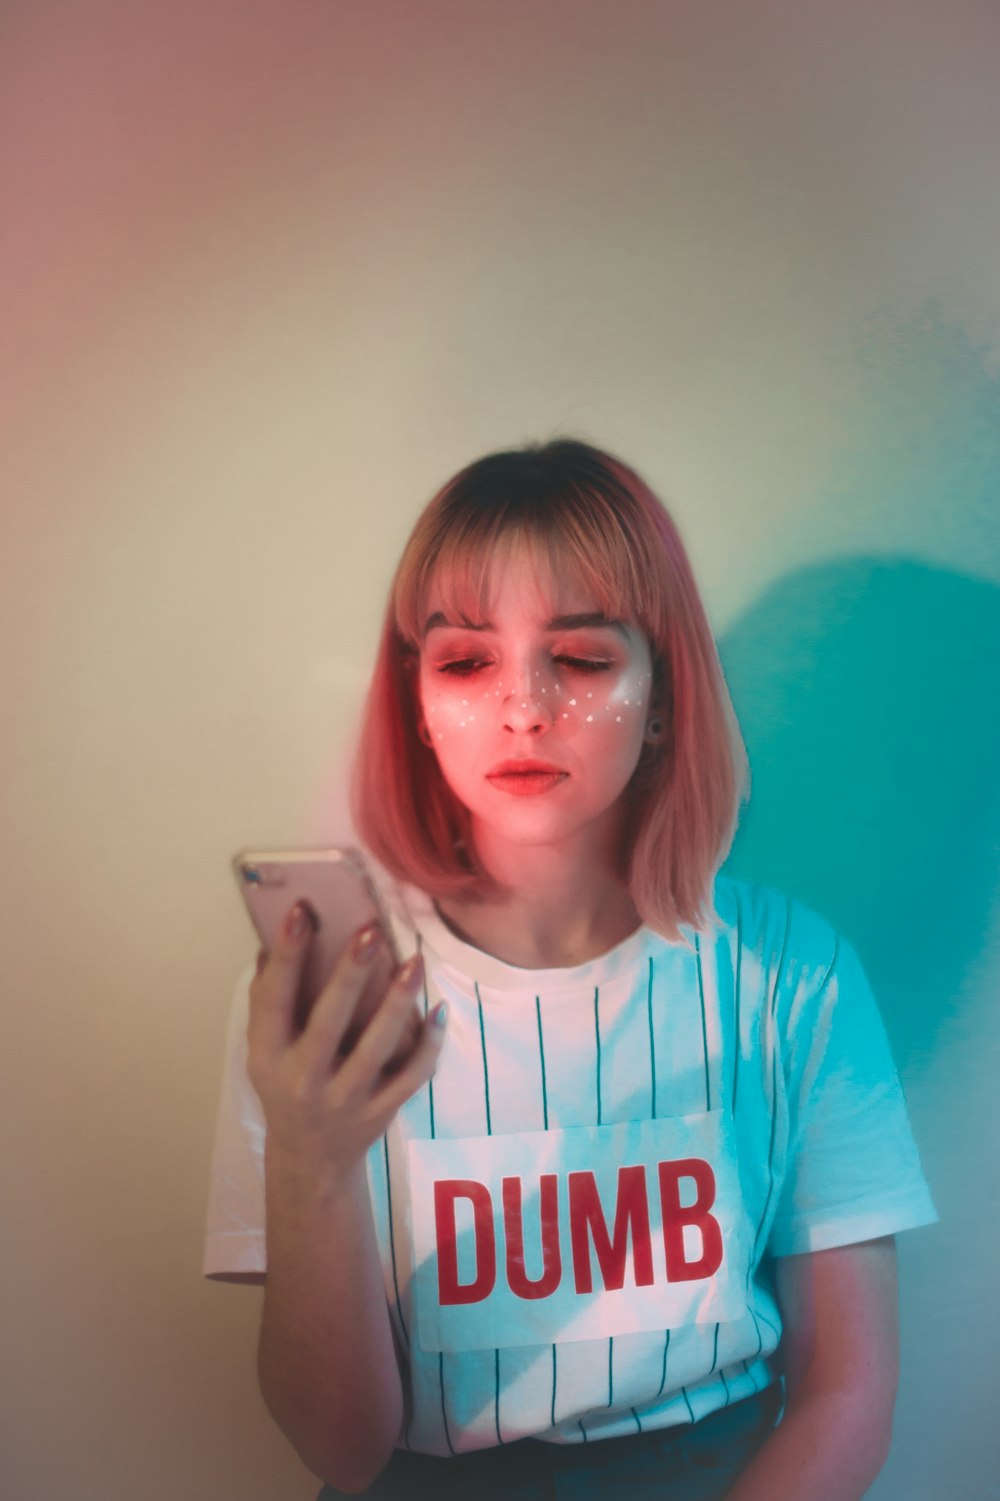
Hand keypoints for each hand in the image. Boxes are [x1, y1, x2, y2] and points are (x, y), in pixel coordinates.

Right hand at [247, 905, 446, 1190]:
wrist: (309, 1161)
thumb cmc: (284, 1087)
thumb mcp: (264, 1050)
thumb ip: (267, 1000)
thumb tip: (272, 942)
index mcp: (268, 1056)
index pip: (274, 999)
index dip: (287, 954)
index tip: (302, 911)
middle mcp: (304, 1079)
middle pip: (330, 1021)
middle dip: (351, 974)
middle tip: (371, 931)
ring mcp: (345, 1099)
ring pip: (377, 1047)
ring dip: (397, 1002)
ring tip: (414, 962)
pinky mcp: (380, 1112)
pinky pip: (411, 1076)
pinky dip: (429, 1045)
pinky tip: (438, 1010)